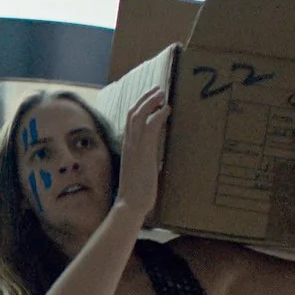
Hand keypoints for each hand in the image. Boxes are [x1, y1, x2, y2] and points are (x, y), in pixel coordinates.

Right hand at [115, 87, 168, 220]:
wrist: (130, 205)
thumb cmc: (137, 193)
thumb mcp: (143, 172)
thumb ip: (148, 161)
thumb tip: (157, 159)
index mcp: (128, 147)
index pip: (130, 121)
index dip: (140, 106)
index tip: (151, 98)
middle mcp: (129, 144)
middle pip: (133, 113)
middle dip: (145, 99)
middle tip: (158, 90)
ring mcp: (134, 147)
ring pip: (138, 116)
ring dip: (151, 102)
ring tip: (162, 93)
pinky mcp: (143, 152)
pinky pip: (150, 128)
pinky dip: (158, 115)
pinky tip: (167, 110)